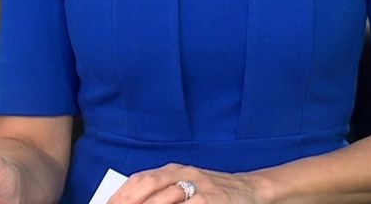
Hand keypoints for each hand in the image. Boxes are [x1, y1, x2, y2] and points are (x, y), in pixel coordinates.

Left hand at [108, 163, 260, 203]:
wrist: (249, 190)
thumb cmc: (211, 191)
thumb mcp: (185, 184)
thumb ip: (160, 192)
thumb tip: (128, 200)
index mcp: (173, 170)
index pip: (140, 180)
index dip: (121, 195)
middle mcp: (184, 175)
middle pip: (148, 187)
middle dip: (128, 202)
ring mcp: (198, 190)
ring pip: (164, 200)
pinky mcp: (211, 203)